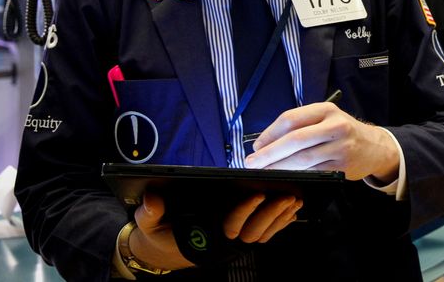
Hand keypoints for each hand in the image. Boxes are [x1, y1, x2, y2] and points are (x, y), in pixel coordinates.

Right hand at [129, 192, 302, 269]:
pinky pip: (265, 234)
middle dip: (272, 213)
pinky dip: (280, 223)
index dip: (245, 210)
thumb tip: (152, 198)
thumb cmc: (159, 233)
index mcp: (205, 236)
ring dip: (280, 218)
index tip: (257, 193)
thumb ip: (150, 212)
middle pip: (254, 231)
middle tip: (288, 196)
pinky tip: (292, 210)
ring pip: (263, 234)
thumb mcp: (148, 224)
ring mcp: (234, 243)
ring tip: (295, 200)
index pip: (230, 225)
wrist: (164, 249)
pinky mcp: (241, 238)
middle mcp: (223, 242)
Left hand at [244, 101, 399, 181]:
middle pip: (295, 140)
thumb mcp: (325, 118)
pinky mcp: (342, 166)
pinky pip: (313, 171)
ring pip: (303, 159)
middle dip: (270, 153)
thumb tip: (265, 142)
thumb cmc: (343, 131)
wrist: (374, 146)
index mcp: (326, 110)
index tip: (256, 145)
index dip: (269, 133)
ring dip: (279, 166)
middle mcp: (335, 126)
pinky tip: (285, 175)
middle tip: (253, 162)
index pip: (291, 119)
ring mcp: (340, 147)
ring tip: (264, 170)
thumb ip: (299, 125)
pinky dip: (296, 174)